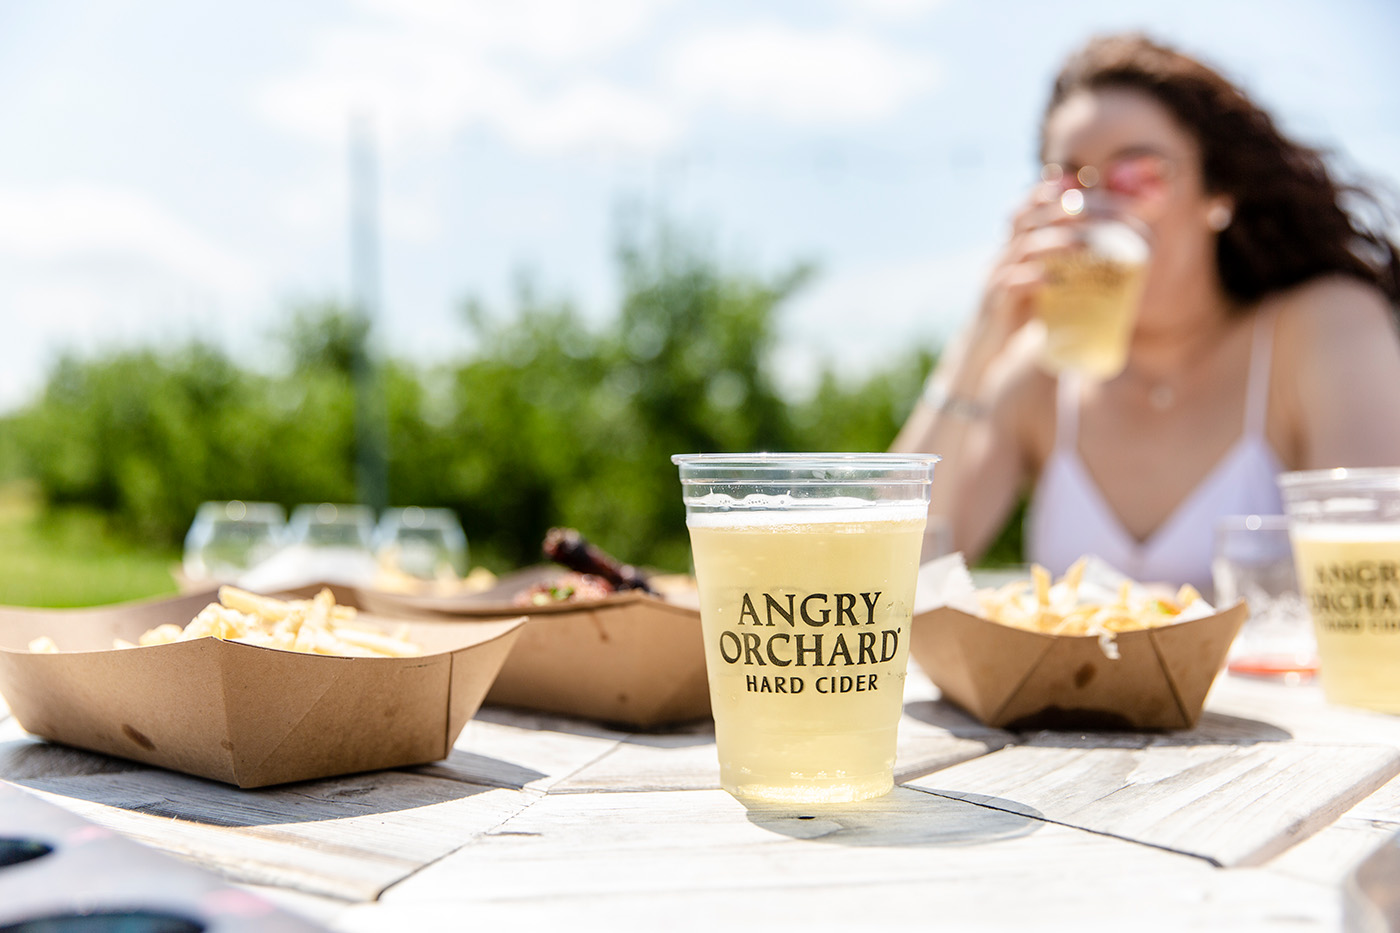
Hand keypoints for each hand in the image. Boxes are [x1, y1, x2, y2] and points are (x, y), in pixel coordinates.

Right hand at [967, 187, 1083, 357]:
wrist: (986, 351)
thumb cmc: (1020, 316)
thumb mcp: (1040, 286)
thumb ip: (1063, 269)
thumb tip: (1109, 258)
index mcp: (1012, 251)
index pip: (1024, 213)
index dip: (1042, 196)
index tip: (1071, 184)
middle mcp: (1001, 259)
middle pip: (1024, 222)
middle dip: (1054, 211)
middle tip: (1083, 207)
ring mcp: (995, 280)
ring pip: (1021, 250)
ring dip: (1051, 243)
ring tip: (1080, 243)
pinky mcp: (994, 304)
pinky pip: (1010, 285)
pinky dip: (1032, 279)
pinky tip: (1052, 280)